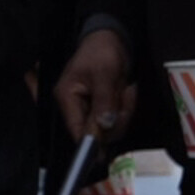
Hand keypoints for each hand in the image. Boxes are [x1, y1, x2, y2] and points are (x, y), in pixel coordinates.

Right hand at [56, 29, 134, 147]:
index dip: (89, 141)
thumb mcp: (104, 73)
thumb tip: (104, 125)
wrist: (111, 39)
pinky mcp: (102, 109)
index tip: (102, 154)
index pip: (76, 128)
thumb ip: (104, 100)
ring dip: (124, 110)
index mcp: (67, 97)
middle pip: (96, 131)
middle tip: (125, 95)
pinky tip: (126, 91)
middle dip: (117, 117)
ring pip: (110, 127)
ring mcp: (90, 109)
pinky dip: (126, 107)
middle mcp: (75, 106)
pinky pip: (117, 119)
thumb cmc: (102, 52)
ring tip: (126, 89)